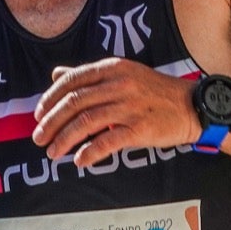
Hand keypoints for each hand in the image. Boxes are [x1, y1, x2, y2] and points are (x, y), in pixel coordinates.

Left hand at [31, 58, 197, 166]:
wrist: (191, 106)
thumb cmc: (154, 92)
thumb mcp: (122, 74)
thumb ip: (89, 75)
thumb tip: (56, 74)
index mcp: (112, 68)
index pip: (72, 80)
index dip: (50, 99)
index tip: (38, 115)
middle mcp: (119, 84)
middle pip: (74, 102)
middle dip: (51, 122)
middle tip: (39, 138)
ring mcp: (129, 106)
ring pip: (86, 122)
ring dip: (64, 139)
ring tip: (53, 153)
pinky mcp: (140, 128)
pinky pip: (107, 141)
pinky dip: (89, 152)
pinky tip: (79, 160)